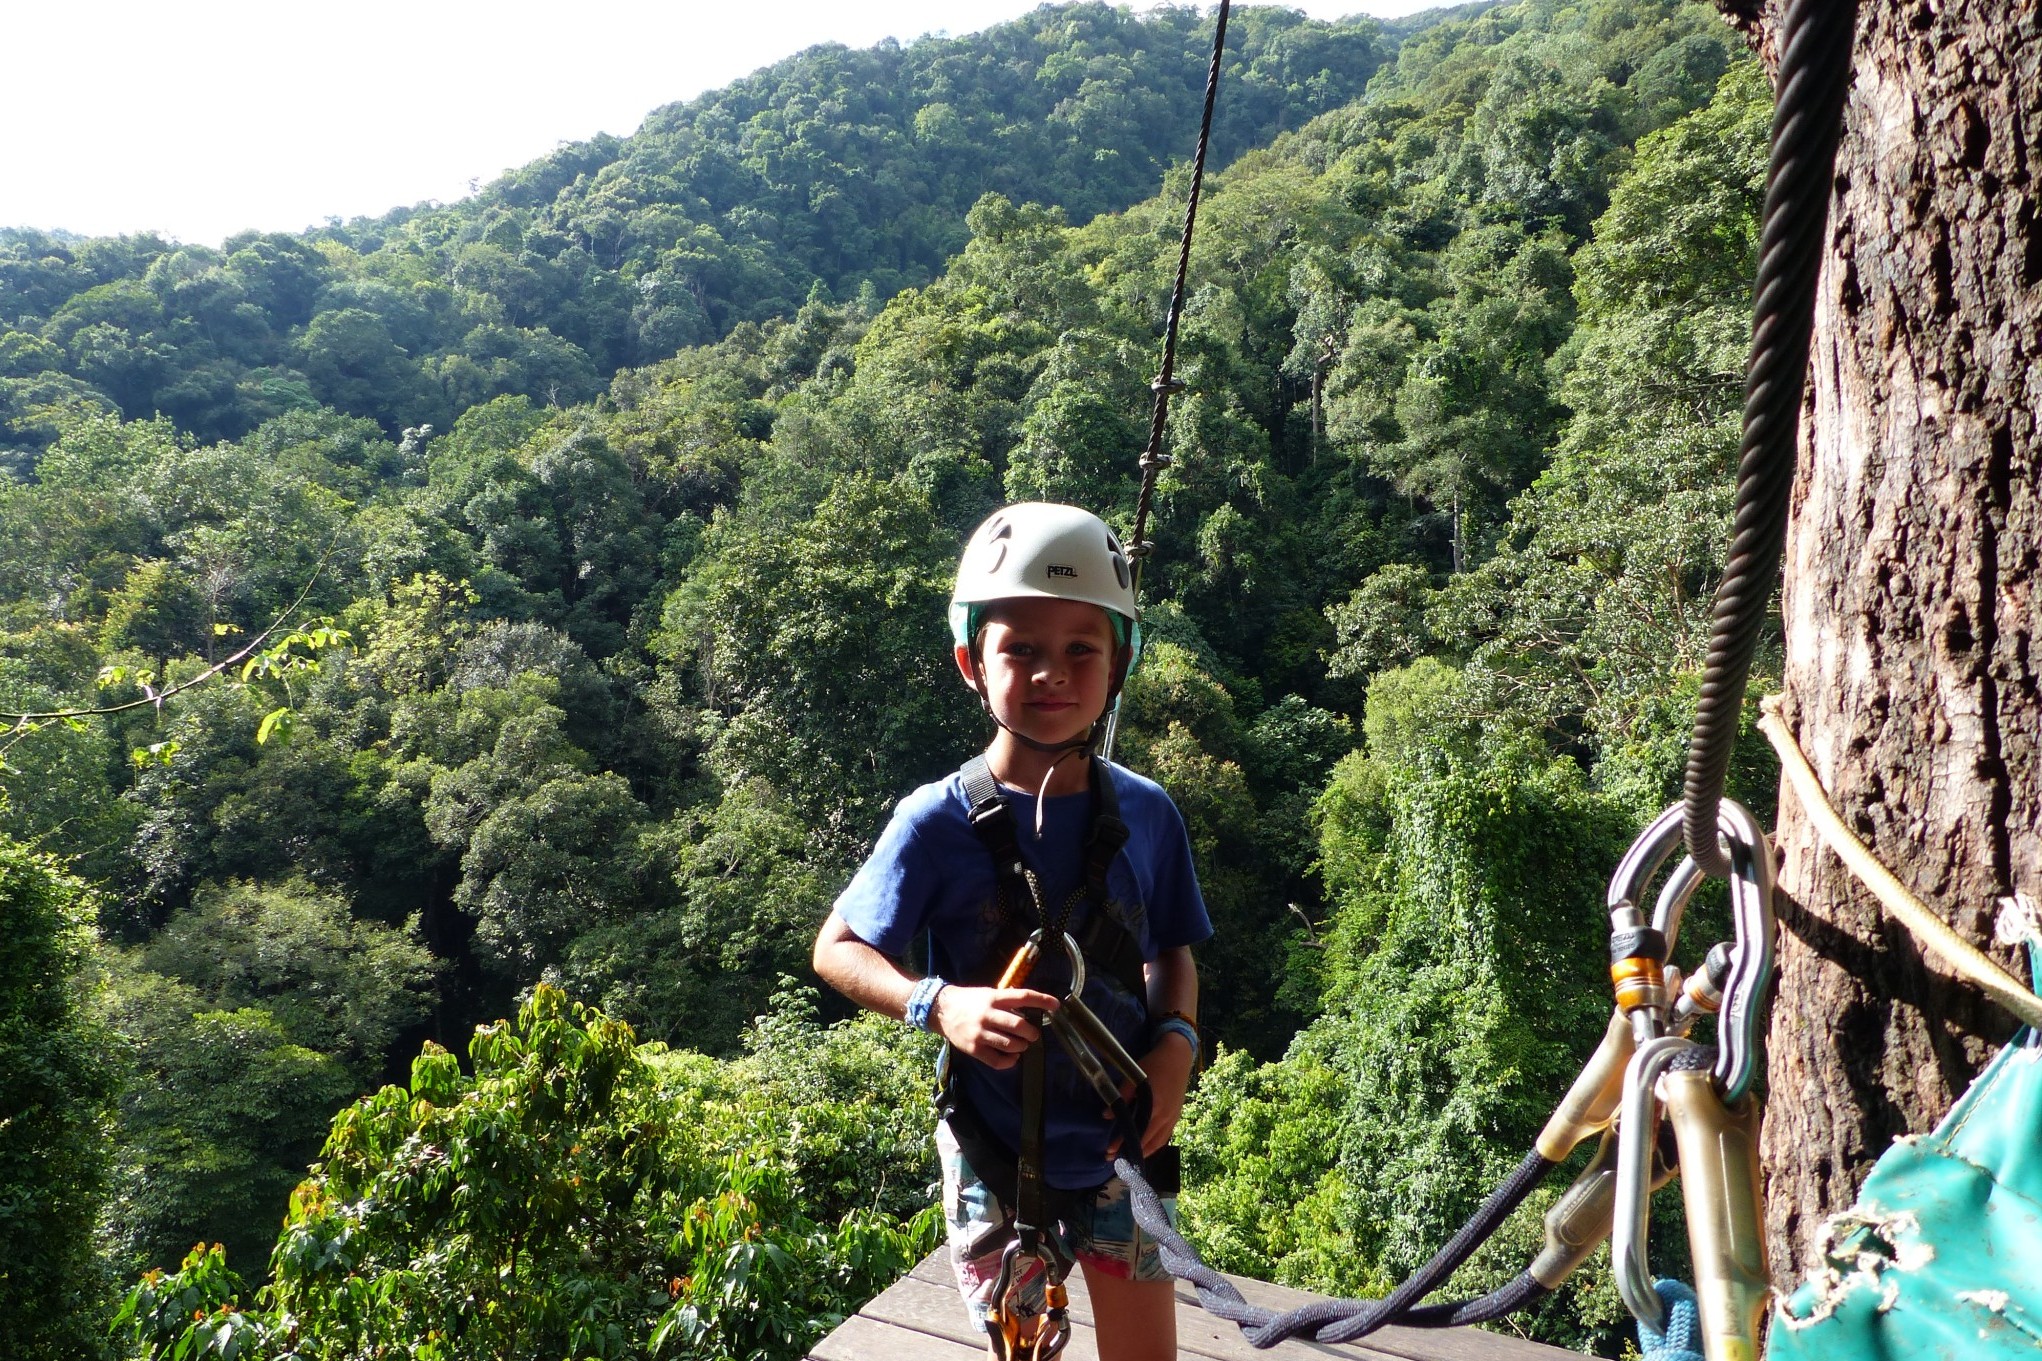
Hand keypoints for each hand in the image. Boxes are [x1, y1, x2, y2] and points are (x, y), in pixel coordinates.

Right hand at [932, 985, 1059, 1069]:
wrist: (942, 1010)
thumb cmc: (970, 1001)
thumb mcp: (988, 994)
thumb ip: (1006, 1001)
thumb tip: (1031, 1009)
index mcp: (994, 998)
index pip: (1022, 997)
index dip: (1041, 1000)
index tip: (1056, 1005)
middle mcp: (988, 1015)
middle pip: (1018, 1025)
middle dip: (1031, 1032)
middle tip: (1033, 1035)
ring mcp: (980, 1033)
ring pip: (1010, 1044)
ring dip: (1021, 1046)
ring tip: (1021, 1045)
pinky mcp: (974, 1049)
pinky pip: (997, 1060)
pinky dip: (1010, 1061)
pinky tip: (1013, 1057)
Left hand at [1105, 1030, 1193, 1158]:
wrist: (1178, 1058)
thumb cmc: (1155, 1065)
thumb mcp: (1135, 1076)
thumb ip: (1122, 1096)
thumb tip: (1107, 1115)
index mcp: (1155, 1107)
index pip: (1136, 1132)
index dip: (1122, 1143)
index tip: (1109, 1151)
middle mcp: (1165, 1117)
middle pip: (1147, 1142)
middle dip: (1130, 1152)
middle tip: (1113, 1159)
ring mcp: (1172, 1118)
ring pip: (1157, 1143)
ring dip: (1143, 1153)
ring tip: (1128, 1159)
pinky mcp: (1176, 1116)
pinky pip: (1164, 1137)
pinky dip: (1154, 1146)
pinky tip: (1145, 1148)